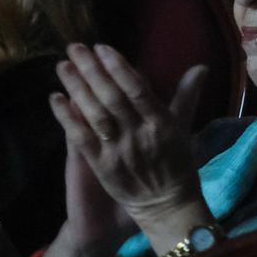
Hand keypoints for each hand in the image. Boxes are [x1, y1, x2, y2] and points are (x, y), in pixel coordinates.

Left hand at [48, 44, 209, 247]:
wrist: (166, 208)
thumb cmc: (177, 165)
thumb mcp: (184, 129)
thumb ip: (187, 97)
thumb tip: (200, 67)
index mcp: (161, 124)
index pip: (138, 90)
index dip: (119, 68)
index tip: (102, 47)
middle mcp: (139, 135)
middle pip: (112, 98)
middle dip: (92, 71)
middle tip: (75, 48)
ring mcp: (118, 152)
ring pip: (95, 115)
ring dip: (77, 89)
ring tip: (63, 66)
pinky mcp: (102, 167)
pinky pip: (82, 139)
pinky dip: (67, 118)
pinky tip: (56, 99)